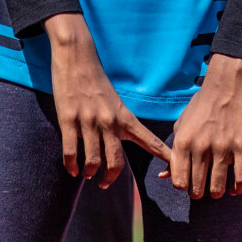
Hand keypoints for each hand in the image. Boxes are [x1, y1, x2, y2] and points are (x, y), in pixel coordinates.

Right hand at [44, 14, 171, 187]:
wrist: (77, 57)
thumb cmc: (96, 82)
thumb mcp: (115, 102)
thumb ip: (119, 124)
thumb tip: (116, 149)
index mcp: (124, 117)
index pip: (149, 141)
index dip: (163, 157)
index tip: (173, 172)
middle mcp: (109, 121)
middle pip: (115, 161)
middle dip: (110, 178)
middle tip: (104, 183)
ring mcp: (88, 120)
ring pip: (92, 160)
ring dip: (89, 172)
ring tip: (86, 175)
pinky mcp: (68, 118)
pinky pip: (71, 151)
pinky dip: (71, 165)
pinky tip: (72, 170)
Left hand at [160, 53, 241, 198]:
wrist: (226, 88)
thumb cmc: (200, 108)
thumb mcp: (180, 126)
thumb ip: (172, 152)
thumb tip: (162, 177)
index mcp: (183, 141)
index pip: (179, 181)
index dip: (183, 186)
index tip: (187, 183)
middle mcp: (201, 147)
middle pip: (197, 188)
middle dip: (198, 192)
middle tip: (201, 188)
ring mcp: (222, 148)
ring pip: (217, 188)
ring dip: (216, 192)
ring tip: (216, 189)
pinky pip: (240, 179)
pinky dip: (237, 188)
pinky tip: (233, 187)